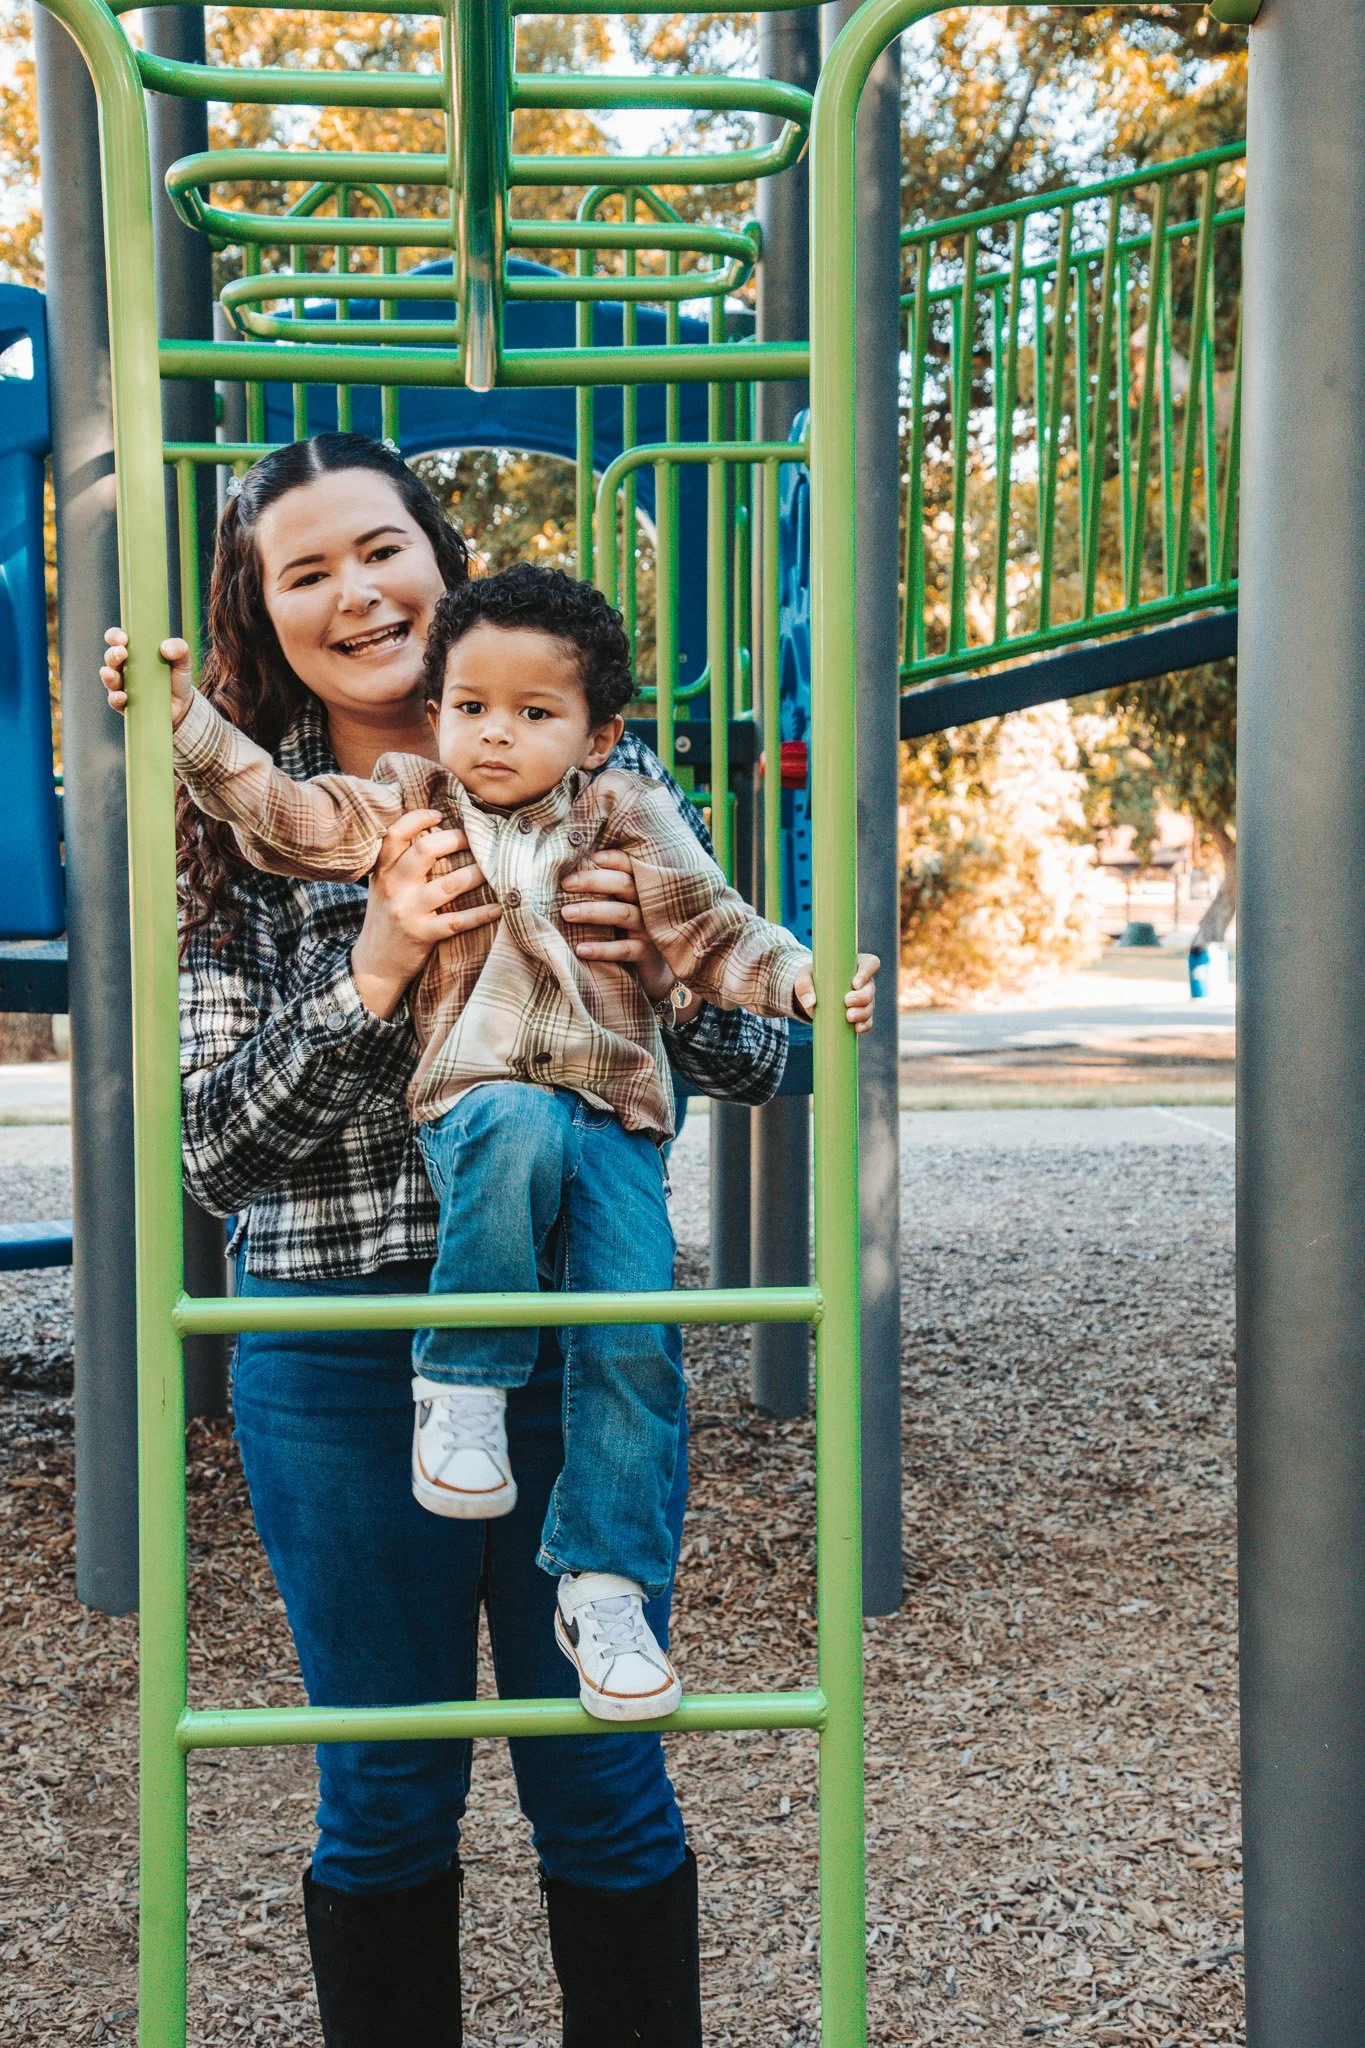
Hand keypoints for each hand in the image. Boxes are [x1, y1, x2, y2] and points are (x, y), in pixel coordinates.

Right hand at [100, 628, 194, 725]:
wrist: (182, 705)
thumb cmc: (178, 677)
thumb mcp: (183, 661)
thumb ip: (179, 648)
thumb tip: (165, 648)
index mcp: (133, 651)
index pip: (116, 639)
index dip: (115, 636)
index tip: (124, 639)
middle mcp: (123, 667)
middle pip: (110, 657)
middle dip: (113, 654)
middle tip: (122, 653)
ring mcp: (122, 686)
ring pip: (109, 679)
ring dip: (108, 675)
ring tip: (112, 674)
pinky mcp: (125, 705)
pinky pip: (114, 701)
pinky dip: (116, 698)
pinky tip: (122, 696)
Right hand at [350, 810, 501, 1019]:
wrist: (374, 964)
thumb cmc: (386, 917)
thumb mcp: (383, 886)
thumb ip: (400, 862)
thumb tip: (434, 831)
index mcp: (382, 871)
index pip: (395, 834)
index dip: (418, 819)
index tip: (439, 815)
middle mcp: (393, 887)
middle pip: (425, 852)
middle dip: (455, 840)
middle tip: (475, 839)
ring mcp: (408, 911)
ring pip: (449, 885)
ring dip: (476, 874)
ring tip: (494, 868)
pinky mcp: (423, 935)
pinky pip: (458, 921)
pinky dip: (482, 913)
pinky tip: (499, 907)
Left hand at [561, 849, 701, 1020]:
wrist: (656, 973)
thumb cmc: (631, 933)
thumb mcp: (624, 908)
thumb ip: (608, 891)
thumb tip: (569, 875)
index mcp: (644, 889)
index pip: (632, 866)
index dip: (614, 859)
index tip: (591, 857)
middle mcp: (649, 905)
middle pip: (624, 885)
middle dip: (593, 881)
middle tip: (566, 884)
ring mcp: (651, 929)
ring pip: (623, 914)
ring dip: (592, 912)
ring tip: (566, 913)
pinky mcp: (648, 954)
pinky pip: (625, 949)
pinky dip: (602, 949)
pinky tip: (581, 949)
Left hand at [792, 951, 879, 1035]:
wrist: (812, 995)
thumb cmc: (811, 979)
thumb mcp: (803, 977)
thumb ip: (803, 985)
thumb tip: (810, 1003)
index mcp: (854, 965)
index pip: (870, 963)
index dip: (867, 972)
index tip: (855, 983)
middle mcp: (864, 982)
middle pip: (871, 988)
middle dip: (862, 997)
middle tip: (847, 1001)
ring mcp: (864, 999)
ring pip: (870, 1005)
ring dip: (862, 1013)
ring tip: (849, 1017)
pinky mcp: (860, 1014)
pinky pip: (868, 1021)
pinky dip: (864, 1025)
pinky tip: (856, 1028)